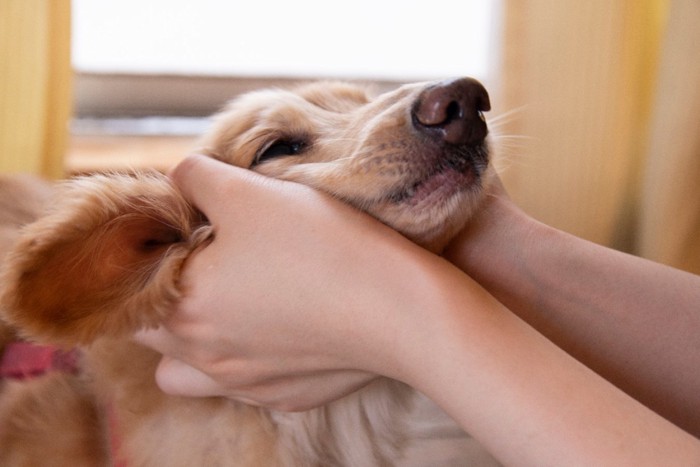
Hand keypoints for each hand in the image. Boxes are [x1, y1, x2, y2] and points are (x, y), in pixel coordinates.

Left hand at [136, 155, 438, 409]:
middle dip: (168, 293)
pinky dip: (247, 356)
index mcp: (181, 308)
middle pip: (153, 330)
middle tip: (210, 258)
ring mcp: (245, 384)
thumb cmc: (320, 247)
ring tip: (231, 302)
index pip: (130, 284)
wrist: (399, 311)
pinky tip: (280, 326)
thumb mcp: (249, 191)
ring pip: (187, 369)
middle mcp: (203, 358)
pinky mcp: (285, 396)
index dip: (150, 251)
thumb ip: (196, 177)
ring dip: (193, 339)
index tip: (185, 228)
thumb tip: (178, 180)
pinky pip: (243, 381)